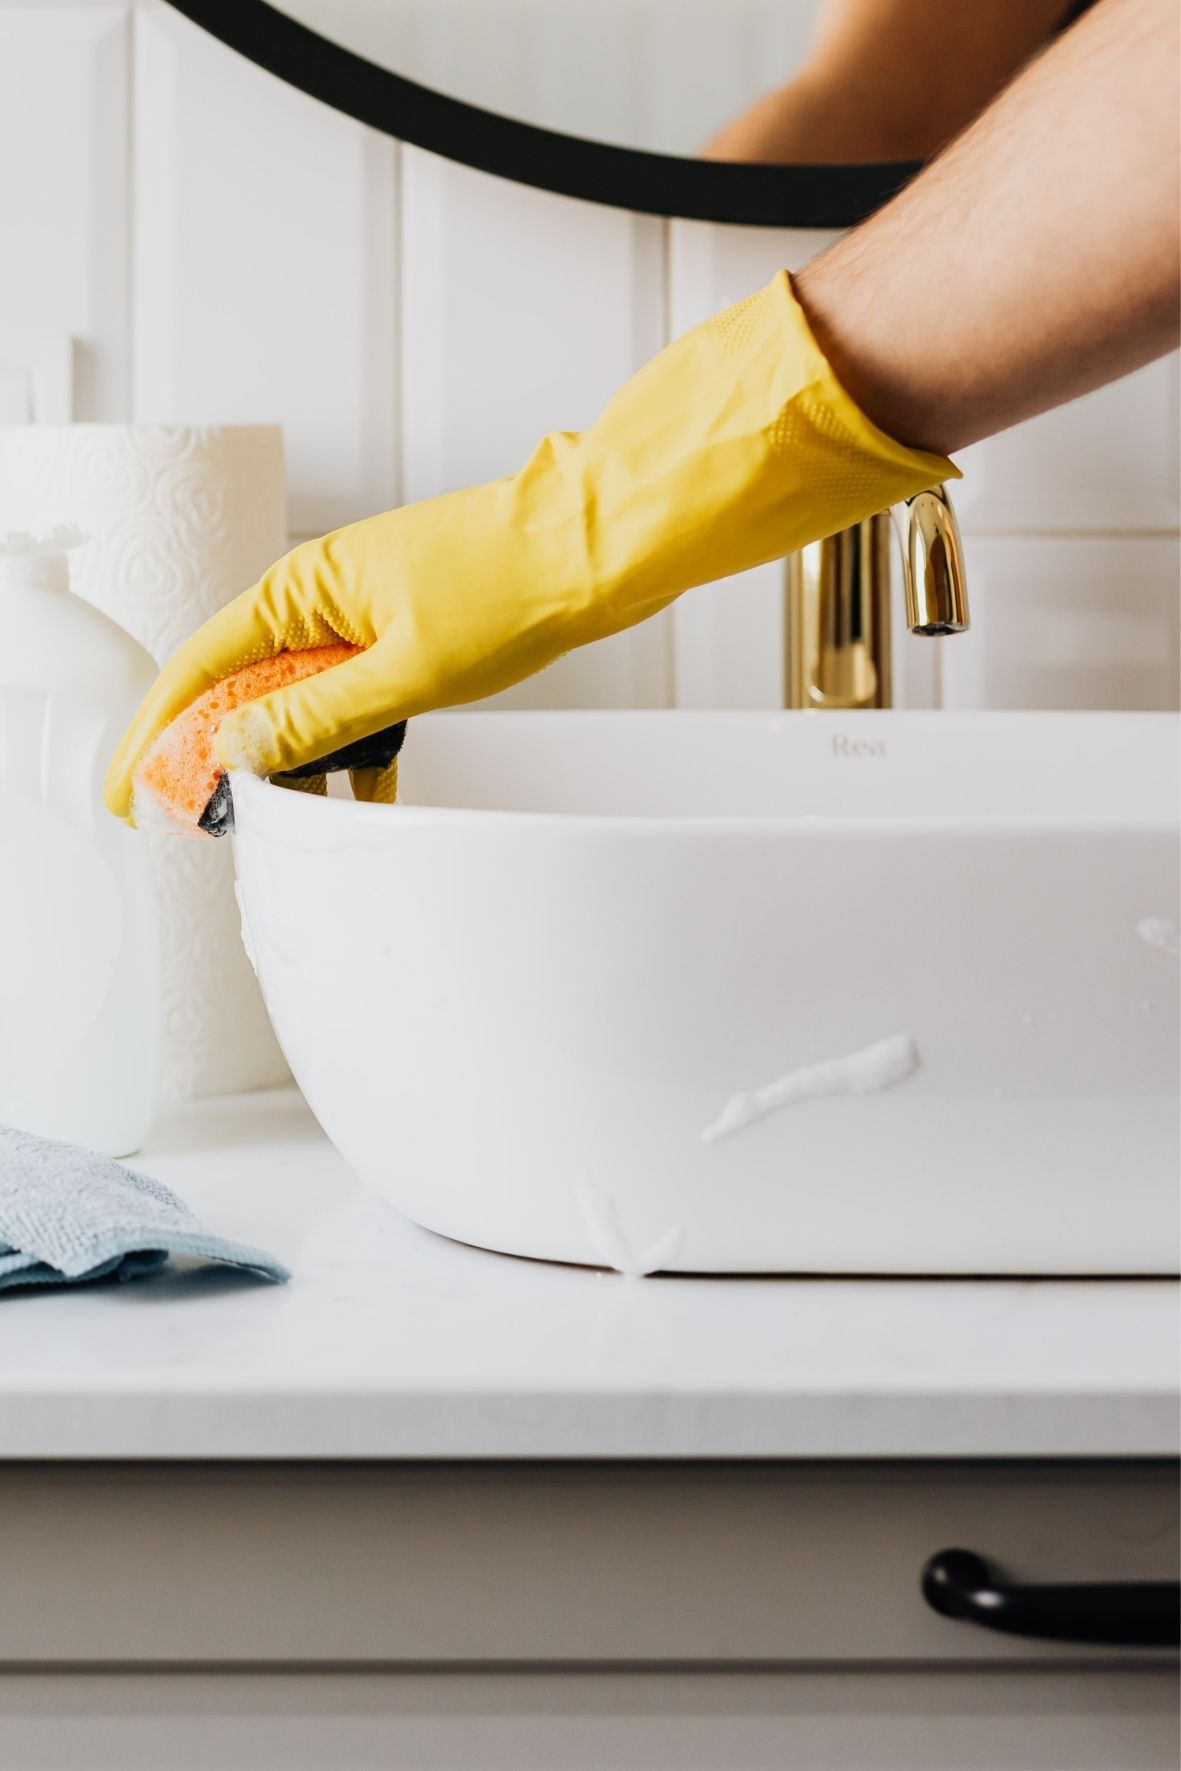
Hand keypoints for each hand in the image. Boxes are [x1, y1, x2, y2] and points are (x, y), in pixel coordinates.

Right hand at [105, 271, 952, 822]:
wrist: (599, 545)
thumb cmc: (510, 584)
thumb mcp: (405, 670)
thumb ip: (319, 718)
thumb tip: (240, 751)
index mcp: (306, 588)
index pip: (203, 667)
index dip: (161, 730)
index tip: (132, 788)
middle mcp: (326, 597)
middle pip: (246, 685)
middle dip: (218, 754)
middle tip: (195, 817)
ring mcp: (370, 616)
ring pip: (306, 700)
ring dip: (292, 758)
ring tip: (275, 818)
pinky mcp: (412, 635)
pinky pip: (360, 699)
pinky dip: (354, 746)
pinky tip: (359, 794)